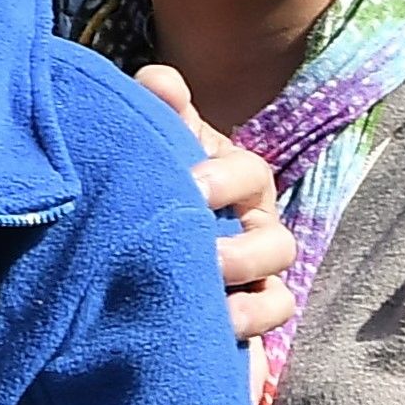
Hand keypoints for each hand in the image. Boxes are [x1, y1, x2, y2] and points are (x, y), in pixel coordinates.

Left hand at [137, 63, 294, 343]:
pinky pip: (274, 310)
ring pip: (278, 268)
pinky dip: (254, 316)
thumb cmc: (153, 184)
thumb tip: (159, 81)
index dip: (223, 178)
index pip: (246, 172)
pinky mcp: (253, 305)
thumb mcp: (156, 149)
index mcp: (232, 179)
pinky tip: (220, 323)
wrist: (126, 249)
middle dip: (241, 243)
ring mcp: (257, 266)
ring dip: (247, 275)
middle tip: (202, 249)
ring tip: (208, 281)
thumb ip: (159, 116)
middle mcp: (253, 221)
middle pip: (272, 232)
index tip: (186, 186)